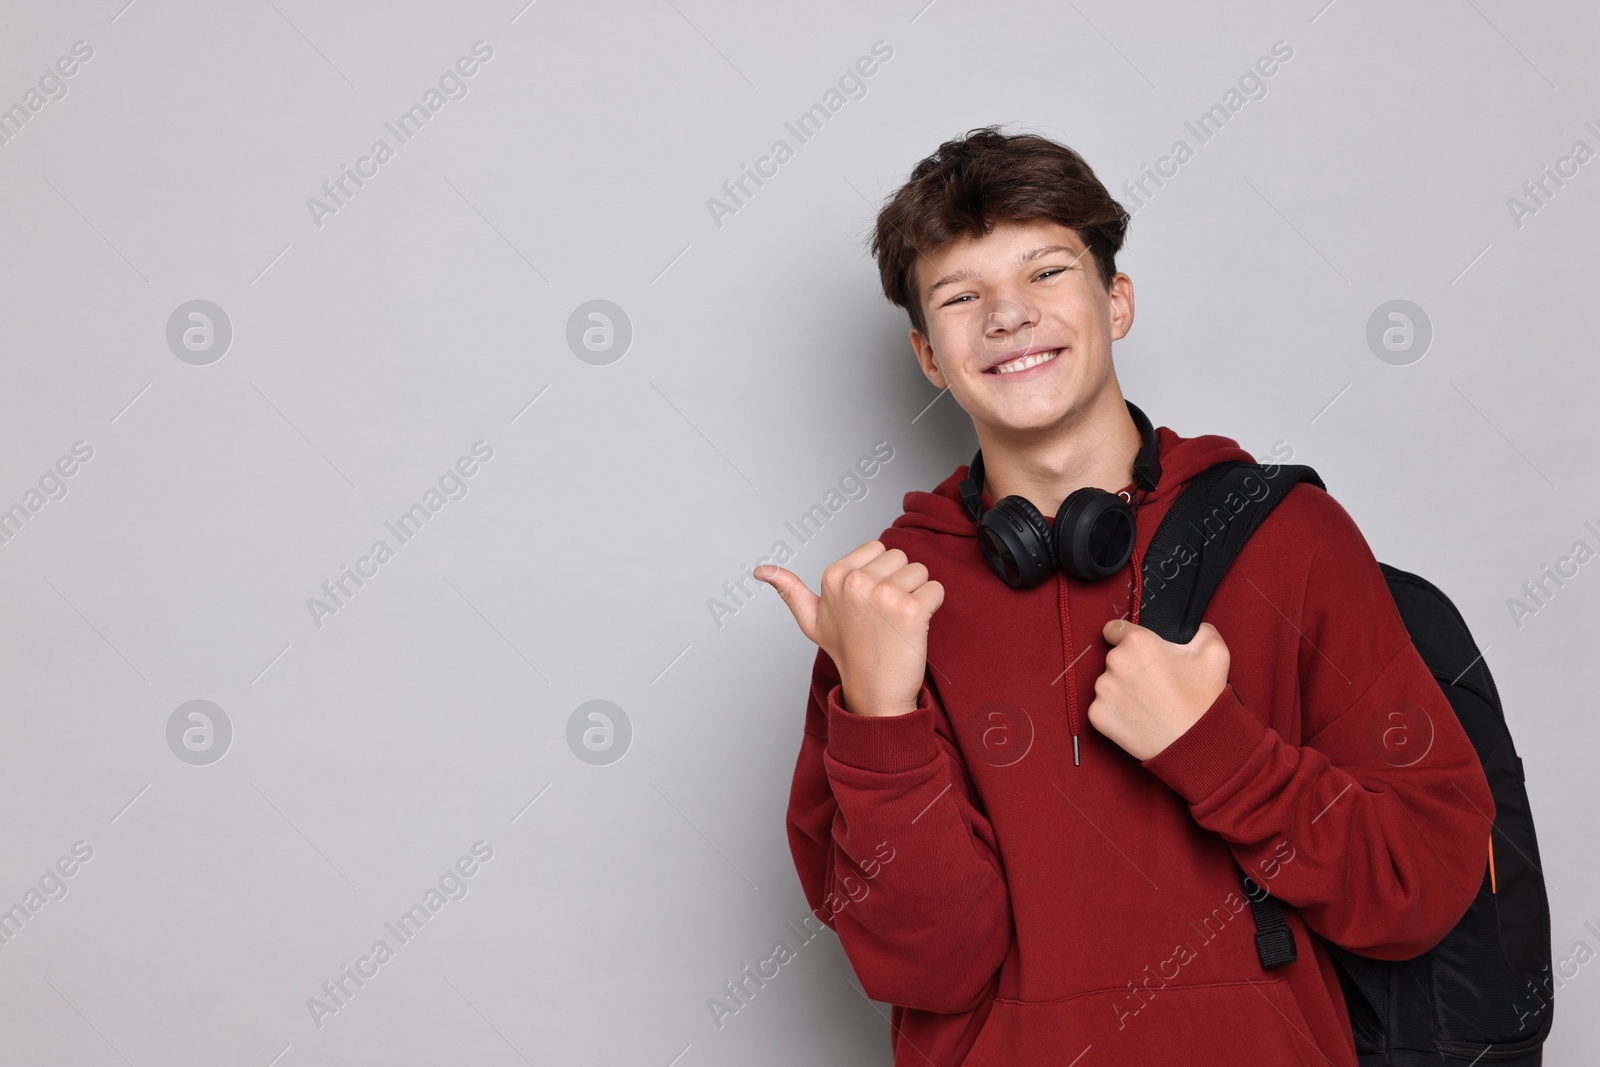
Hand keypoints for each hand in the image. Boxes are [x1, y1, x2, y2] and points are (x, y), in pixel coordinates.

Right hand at [754, 541, 943, 716]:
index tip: (868, 603)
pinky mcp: (911, 609)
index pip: (877, 548)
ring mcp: (884, 595)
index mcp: (835, 576)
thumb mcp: (811, 619)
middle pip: (900, 557)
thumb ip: (790, 590)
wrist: (874, 689)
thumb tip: (761, 570)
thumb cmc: (848, 652)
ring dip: (916, 594)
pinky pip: (936, 589)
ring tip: (897, 621)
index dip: (878, 575)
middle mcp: (857, 582)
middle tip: (884, 615)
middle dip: (899, 582)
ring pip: (920, 571)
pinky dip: (932, 607)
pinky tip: (914, 626)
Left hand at [1086, 619, 1229, 760]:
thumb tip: (1196, 629)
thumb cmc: (1203, 700)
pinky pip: (1102, 708)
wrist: (1195, 744)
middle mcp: (1114, 662)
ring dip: (1122, 690)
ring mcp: (1103, 690)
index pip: (1114, 629)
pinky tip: (1138, 718)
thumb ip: (1202, 631)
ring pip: (1107, 683)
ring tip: (1149, 704)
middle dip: (1130, 668)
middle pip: (1114, 659)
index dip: (1124, 637)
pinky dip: (1116, 713)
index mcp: (1138, 642)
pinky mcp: (1097, 715)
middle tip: (1154, 684)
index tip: (1134, 650)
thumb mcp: (1215, 653)